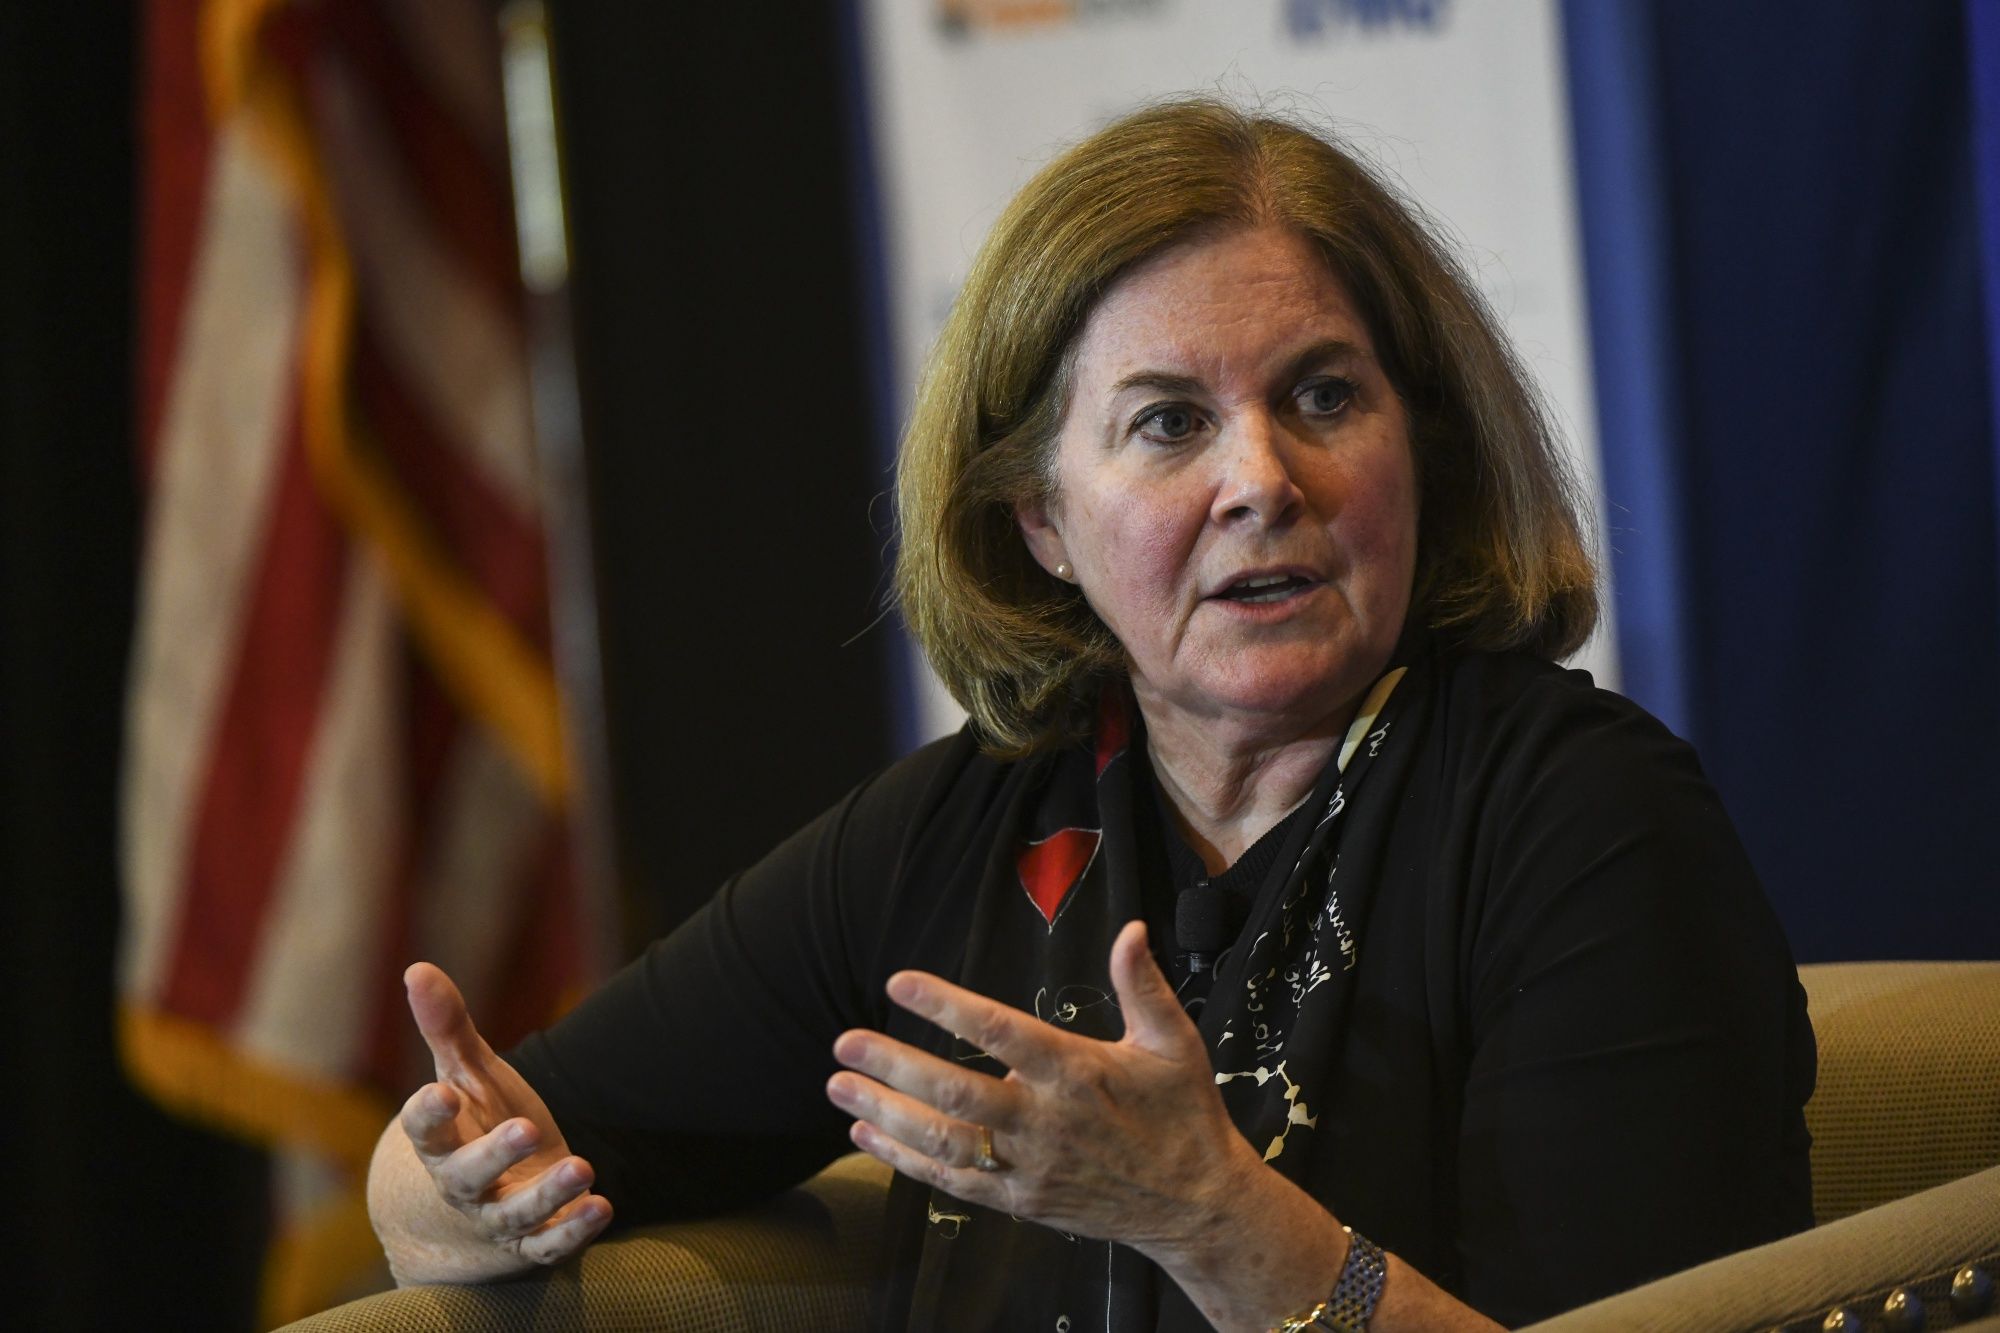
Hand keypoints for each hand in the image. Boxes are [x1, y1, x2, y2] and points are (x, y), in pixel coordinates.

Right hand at [396, 962, 611, 1269]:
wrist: (482, 1199)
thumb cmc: (476, 1119)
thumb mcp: (465, 1073)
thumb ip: (447, 1028)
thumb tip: (417, 967)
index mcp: (441, 1142)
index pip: (425, 1131)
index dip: (429, 1114)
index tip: (441, 1093)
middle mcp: (464, 1185)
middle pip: (469, 1177)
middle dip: (495, 1154)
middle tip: (527, 1128)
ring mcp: (498, 1217)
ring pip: (516, 1214)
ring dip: (549, 1195)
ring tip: (583, 1168)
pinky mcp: (532, 1241)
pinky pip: (549, 1246)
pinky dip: (573, 1231)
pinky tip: (601, 1208)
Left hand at [825, 920, 1263, 1259]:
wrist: (1195, 1204)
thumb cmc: (1183, 1114)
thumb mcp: (1174, 1042)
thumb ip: (1143, 984)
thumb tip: (1130, 929)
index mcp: (1078, 1072)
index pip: (1001, 1031)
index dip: (948, 1007)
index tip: (900, 983)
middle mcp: (1046, 1121)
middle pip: (956, 1093)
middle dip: (895, 1066)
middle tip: (847, 1041)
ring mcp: (1030, 1166)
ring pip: (944, 1142)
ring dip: (886, 1115)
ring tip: (840, 1087)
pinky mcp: (1020, 1201)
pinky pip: (953, 1182)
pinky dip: (905, 1161)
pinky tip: (868, 1138)